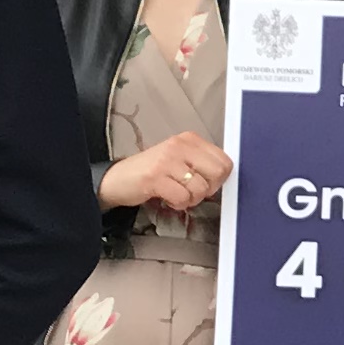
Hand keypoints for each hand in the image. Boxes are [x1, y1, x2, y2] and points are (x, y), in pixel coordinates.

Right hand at [102, 130, 232, 215]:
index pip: (224, 161)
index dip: (218, 179)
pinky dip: (178, 204)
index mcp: (190, 139)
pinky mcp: (155, 177)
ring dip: (190, 199)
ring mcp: (167, 160)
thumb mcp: (180, 160)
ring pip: (200, 189)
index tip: (204, 183)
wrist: (118, 179)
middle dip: (208, 189)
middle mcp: (180, 146)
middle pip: (218, 173)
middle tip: (191, 191)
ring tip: (175, 194)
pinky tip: (167, 198)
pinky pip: (182, 198)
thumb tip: (224, 177)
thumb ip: (202, 164)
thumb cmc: (153, 172)